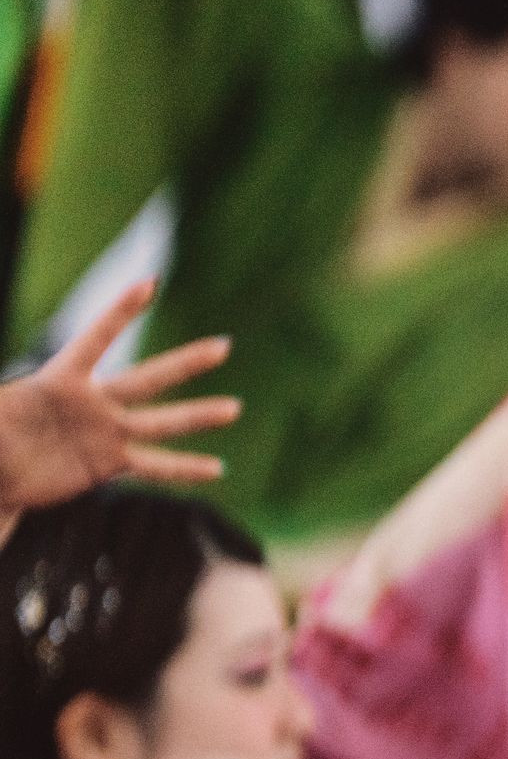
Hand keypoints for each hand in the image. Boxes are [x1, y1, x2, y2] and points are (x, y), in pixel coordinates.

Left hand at [0, 282, 235, 510]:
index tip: (148, 285)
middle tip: (222, 347)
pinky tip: (216, 469)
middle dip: (185, 364)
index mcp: (60, 381)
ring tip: (233, 409)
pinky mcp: (112, 462)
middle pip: (147, 380)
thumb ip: (0, 409)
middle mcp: (94, 402)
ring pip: (162, 422)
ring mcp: (107, 431)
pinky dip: (185, 468)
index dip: (119, 314)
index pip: (95, 341)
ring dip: (198, 416)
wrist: (0, 473)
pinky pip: (155, 465)